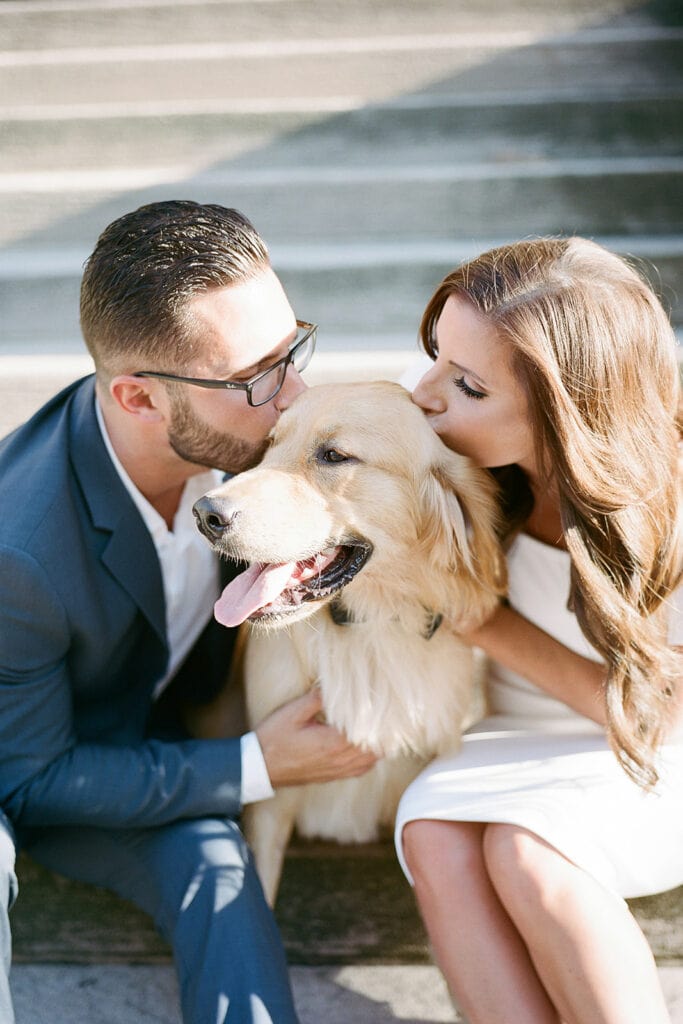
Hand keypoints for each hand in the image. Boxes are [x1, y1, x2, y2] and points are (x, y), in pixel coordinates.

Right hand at [255, 688, 377, 788]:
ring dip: (379, 744)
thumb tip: (334, 684)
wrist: (261, 767)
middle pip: (376, 746)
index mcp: (334, 741)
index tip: (385, 702)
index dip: (379, 717)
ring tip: (381, 727)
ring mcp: (338, 770)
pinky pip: (362, 769)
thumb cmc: (275, 738)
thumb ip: (317, 698)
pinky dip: (370, 758)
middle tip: (387, 712)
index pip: (368, 729)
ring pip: (372, 759)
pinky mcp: (333, 776)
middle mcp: (340, 758)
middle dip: (383, 730)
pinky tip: (368, 747)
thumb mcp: (293, 712)